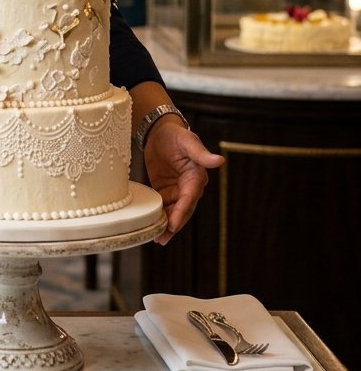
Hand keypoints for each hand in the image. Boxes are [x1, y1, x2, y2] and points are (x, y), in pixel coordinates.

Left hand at [143, 119, 223, 244]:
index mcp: (196, 178)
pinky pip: (162, 205)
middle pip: (182, 210)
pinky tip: (150, 226)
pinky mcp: (164, 189)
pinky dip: (158, 216)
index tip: (173, 225)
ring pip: (172, 211)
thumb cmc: (177, 135)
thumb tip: (219, 161)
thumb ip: (201, 154)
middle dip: (173, 225)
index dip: (181, 212)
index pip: (189, 199)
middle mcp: (188, 188)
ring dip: (166, 224)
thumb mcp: (188, 142)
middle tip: (163, 238)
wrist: (160, 132)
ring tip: (157, 239)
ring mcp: (176, 190)